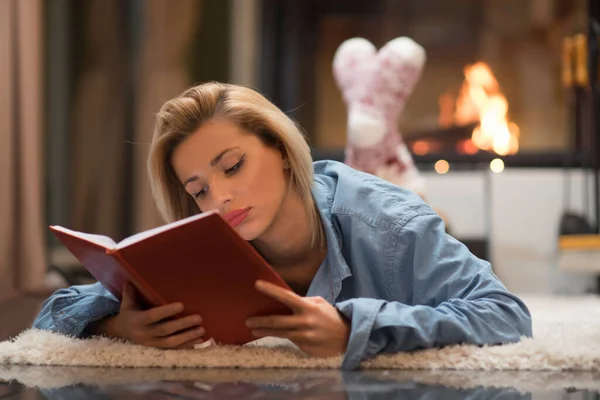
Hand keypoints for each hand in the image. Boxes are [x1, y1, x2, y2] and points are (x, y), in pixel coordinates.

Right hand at [89, 283, 204, 348]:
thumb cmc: (129, 315)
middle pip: (166, 330)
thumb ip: (130, 292)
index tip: (181, 305)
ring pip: (171, 342)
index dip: (166, 311)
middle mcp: (145, 333)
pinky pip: (174, 349)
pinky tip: (199, 341)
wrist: (121, 334)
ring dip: (188, 337)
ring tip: (202, 330)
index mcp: (138, 321)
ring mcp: (152, 343)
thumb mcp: (127, 304)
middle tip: (199, 318)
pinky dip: (187, 345)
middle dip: (183, 324)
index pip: (153, 316)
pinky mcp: (158, 349)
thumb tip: (130, 278)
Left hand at [245, 280, 350, 356]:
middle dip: (260, 321)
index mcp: (308, 307)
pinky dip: (284, 338)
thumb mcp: (319, 303)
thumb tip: (284, 301)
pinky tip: (277, 336)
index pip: (285, 296)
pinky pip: (291, 342)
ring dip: (265, 331)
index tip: (256, 284)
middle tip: (247, 320)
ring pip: (280, 334)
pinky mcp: (305, 349)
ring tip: (254, 329)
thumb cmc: (331, 317)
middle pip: (276, 322)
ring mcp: (304, 338)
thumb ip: (302, 302)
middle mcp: (304, 323)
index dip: (270, 290)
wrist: (348, 337)